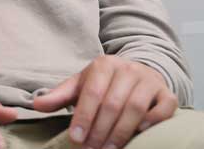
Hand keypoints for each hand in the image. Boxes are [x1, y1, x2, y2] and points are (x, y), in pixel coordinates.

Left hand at [33, 56, 177, 148]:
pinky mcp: (167, 93)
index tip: (76, 139)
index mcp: (104, 65)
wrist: (138, 72)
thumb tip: (36, 106)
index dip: (84, 117)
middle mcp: (127, 69)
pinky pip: (164, 108)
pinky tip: (139, 134)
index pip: (92, 93)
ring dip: (121, 132)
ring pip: (136, 108)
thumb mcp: (80, 84)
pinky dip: (152, 122)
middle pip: (113, 103)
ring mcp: (149, 80)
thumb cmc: (104, 83)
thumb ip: (60, 96)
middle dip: (100, 129)